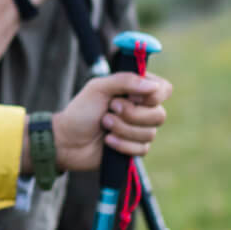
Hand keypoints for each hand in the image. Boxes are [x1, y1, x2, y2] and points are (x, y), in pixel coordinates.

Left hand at [50, 71, 171, 172]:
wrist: (67, 140)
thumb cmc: (81, 111)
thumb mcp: (98, 88)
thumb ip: (124, 81)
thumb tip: (152, 86)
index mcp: (136, 91)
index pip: (163, 89)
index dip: (153, 95)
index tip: (132, 96)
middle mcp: (142, 110)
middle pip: (159, 114)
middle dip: (132, 114)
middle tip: (110, 109)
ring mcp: (139, 130)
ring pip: (150, 133)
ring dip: (123, 129)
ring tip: (104, 124)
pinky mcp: (134, 149)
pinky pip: (141, 149)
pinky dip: (122, 144)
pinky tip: (107, 141)